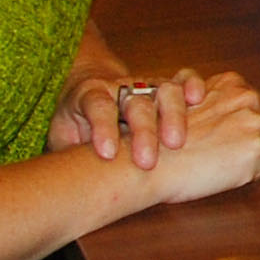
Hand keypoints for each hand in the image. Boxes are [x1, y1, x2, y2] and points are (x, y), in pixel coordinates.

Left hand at [52, 67, 208, 169]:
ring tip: (176, 142)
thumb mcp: (61, 137)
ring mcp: (146, 85)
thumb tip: (66, 181)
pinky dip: (192, 85)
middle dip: (143, 131)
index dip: (103, 127)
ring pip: (163, 90)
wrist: (89, 90)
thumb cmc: (75, 123)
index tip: (108, 153)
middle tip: (146, 161)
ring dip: (172, 115)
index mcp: (89, 96)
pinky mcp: (166, 86)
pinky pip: (182, 77)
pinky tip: (198, 99)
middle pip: (135, 102)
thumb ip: (67, 153)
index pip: (97, 106)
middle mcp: (121, 88)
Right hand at [137, 72, 259, 204]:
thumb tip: (236, 122)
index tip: (224, 142)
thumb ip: (216, 105)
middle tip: (221, 157)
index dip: (239, 128)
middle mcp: (249, 97)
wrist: (146, 161)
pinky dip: (245, 176)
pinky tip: (220, 175)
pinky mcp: (257, 148)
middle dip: (248, 141)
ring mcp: (255, 121)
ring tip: (217, 166)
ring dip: (247, 159)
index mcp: (232, 82)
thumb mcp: (190, 105)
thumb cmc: (161, 140)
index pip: (254, 107)